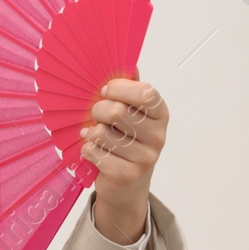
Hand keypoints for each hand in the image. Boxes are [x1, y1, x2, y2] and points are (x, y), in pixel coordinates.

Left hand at [81, 78, 167, 244]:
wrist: (127, 186)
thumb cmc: (126, 141)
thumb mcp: (131, 114)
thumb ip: (130, 89)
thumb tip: (129, 63)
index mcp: (160, 114)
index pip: (144, 92)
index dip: (119, 88)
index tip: (106, 90)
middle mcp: (158, 136)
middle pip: (117, 111)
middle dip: (98, 110)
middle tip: (97, 116)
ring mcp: (145, 157)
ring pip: (102, 133)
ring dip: (92, 133)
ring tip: (96, 136)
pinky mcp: (127, 174)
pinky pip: (94, 151)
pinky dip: (87, 150)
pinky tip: (94, 151)